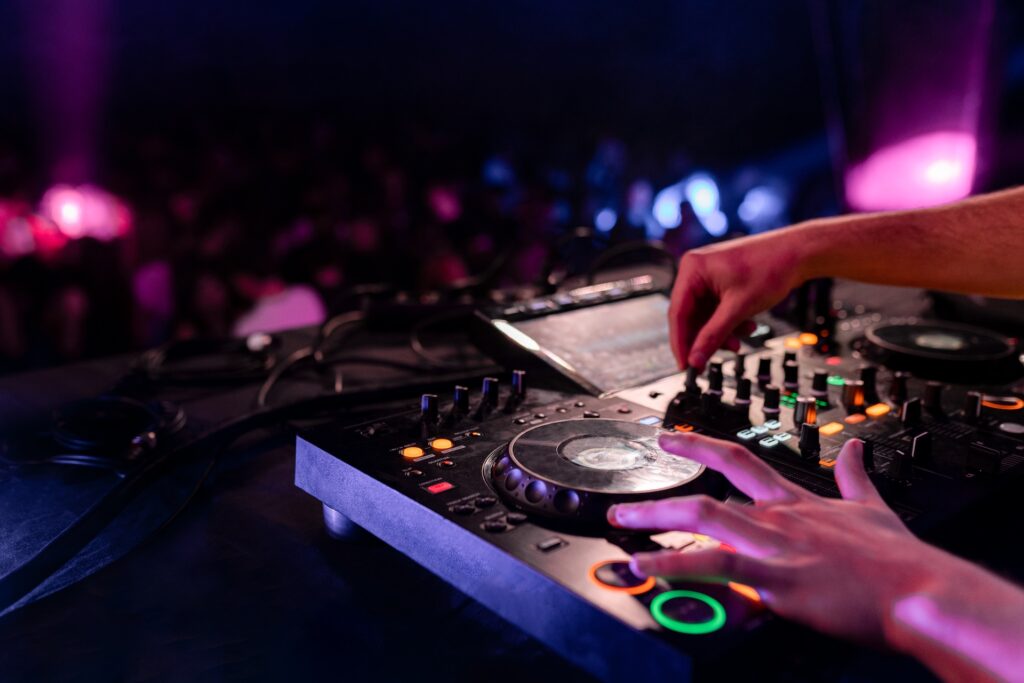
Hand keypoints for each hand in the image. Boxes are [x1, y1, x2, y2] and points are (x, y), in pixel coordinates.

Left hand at [607, 433, 964, 645]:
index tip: (671, 438)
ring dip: (654, 520)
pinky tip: (645, 567)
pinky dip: (675, 565)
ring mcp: (774, 544)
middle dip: (660, 496)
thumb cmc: (900, 560)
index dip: (701, 445)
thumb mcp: (873, 508)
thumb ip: (853, 477)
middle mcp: (778, 517)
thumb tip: (856, 448)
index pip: (739, 461)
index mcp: (796, 502)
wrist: (921, 592)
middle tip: (623, 500)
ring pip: (703, 518)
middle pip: (707, 492)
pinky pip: (715, 566)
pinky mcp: (776, 577)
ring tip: (620, 523)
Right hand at [669, 232, 803, 369]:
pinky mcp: (721, 283)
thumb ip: (713, 336)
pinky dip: (729, 322)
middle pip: (690, 317)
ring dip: (721, 332)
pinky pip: (716, 310)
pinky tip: (746, 325)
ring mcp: (708, 276)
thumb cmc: (771, 267)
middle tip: (711, 359)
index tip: (685, 366)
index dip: (680, 342)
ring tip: (740, 339)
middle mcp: (696, 271)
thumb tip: (694, 359)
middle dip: (706, 338)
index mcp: (692, 269)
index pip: (677, 313)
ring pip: (705, 317)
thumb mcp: (739, 308)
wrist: (799, 253)